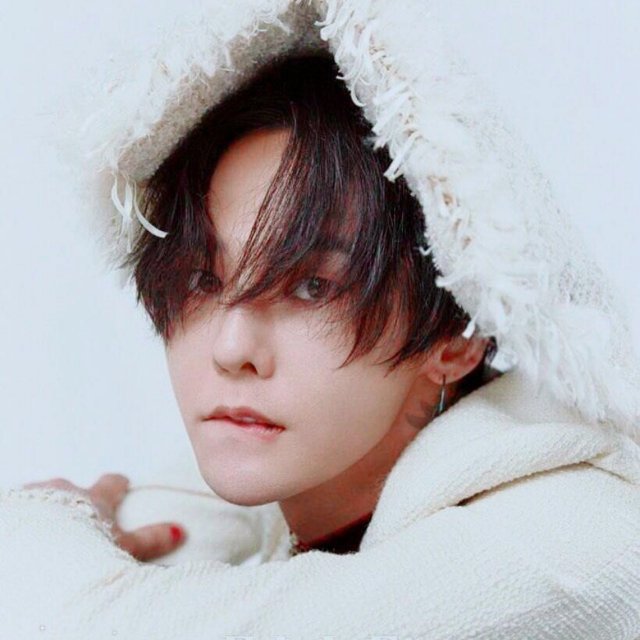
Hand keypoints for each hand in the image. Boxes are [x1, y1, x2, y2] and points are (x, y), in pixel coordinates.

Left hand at [22, 473, 186, 561]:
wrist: (32, 550)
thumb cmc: (79, 548)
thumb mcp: (122, 547)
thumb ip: (150, 539)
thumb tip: (180, 531)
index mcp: (93, 498)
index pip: (111, 484)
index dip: (117, 485)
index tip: (121, 483)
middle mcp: (64, 490)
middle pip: (73, 487)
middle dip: (77, 496)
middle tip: (80, 510)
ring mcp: (33, 496)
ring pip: (43, 497)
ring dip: (46, 509)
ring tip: (45, 530)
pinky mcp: (10, 507)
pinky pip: (19, 508)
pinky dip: (23, 518)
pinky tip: (23, 535)